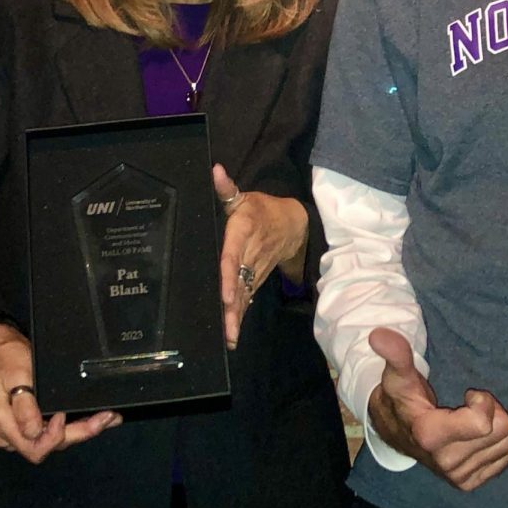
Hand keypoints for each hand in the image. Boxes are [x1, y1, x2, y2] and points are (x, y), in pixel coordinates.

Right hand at [0, 322, 120, 463]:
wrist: (3, 351)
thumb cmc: (9, 360)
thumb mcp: (15, 375)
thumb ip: (23, 405)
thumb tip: (34, 430)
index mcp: (2, 425)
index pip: (34, 446)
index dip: (54, 436)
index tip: (65, 415)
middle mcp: (8, 436)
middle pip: (47, 448)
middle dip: (79, 434)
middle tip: (106, 418)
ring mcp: (18, 434)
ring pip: (52, 443)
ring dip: (80, 432)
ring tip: (107, 418)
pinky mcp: (28, 428)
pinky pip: (52, 433)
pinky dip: (74, 427)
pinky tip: (95, 419)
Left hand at [213, 164, 308, 348]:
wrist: (293, 226)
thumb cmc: (262, 210)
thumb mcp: (244, 196)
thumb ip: (226, 187)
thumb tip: (214, 170)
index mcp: (243, 233)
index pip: (233, 256)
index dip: (229, 275)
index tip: (226, 294)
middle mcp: (250, 255)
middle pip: (239, 282)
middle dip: (233, 307)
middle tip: (226, 329)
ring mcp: (254, 270)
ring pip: (245, 295)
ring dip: (237, 316)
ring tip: (228, 337)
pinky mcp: (255, 280)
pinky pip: (247, 298)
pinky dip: (240, 316)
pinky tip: (231, 335)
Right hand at [366, 327, 507, 490]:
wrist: (396, 432)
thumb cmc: (402, 398)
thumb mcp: (399, 375)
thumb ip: (396, 355)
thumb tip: (378, 335)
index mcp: (430, 435)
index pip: (484, 422)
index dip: (482, 401)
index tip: (468, 394)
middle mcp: (446, 461)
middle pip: (502, 430)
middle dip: (491, 411)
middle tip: (470, 405)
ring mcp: (458, 476)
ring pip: (507, 443)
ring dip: (495, 426)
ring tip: (471, 419)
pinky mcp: (468, 483)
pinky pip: (505, 458)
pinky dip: (496, 443)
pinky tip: (475, 435)